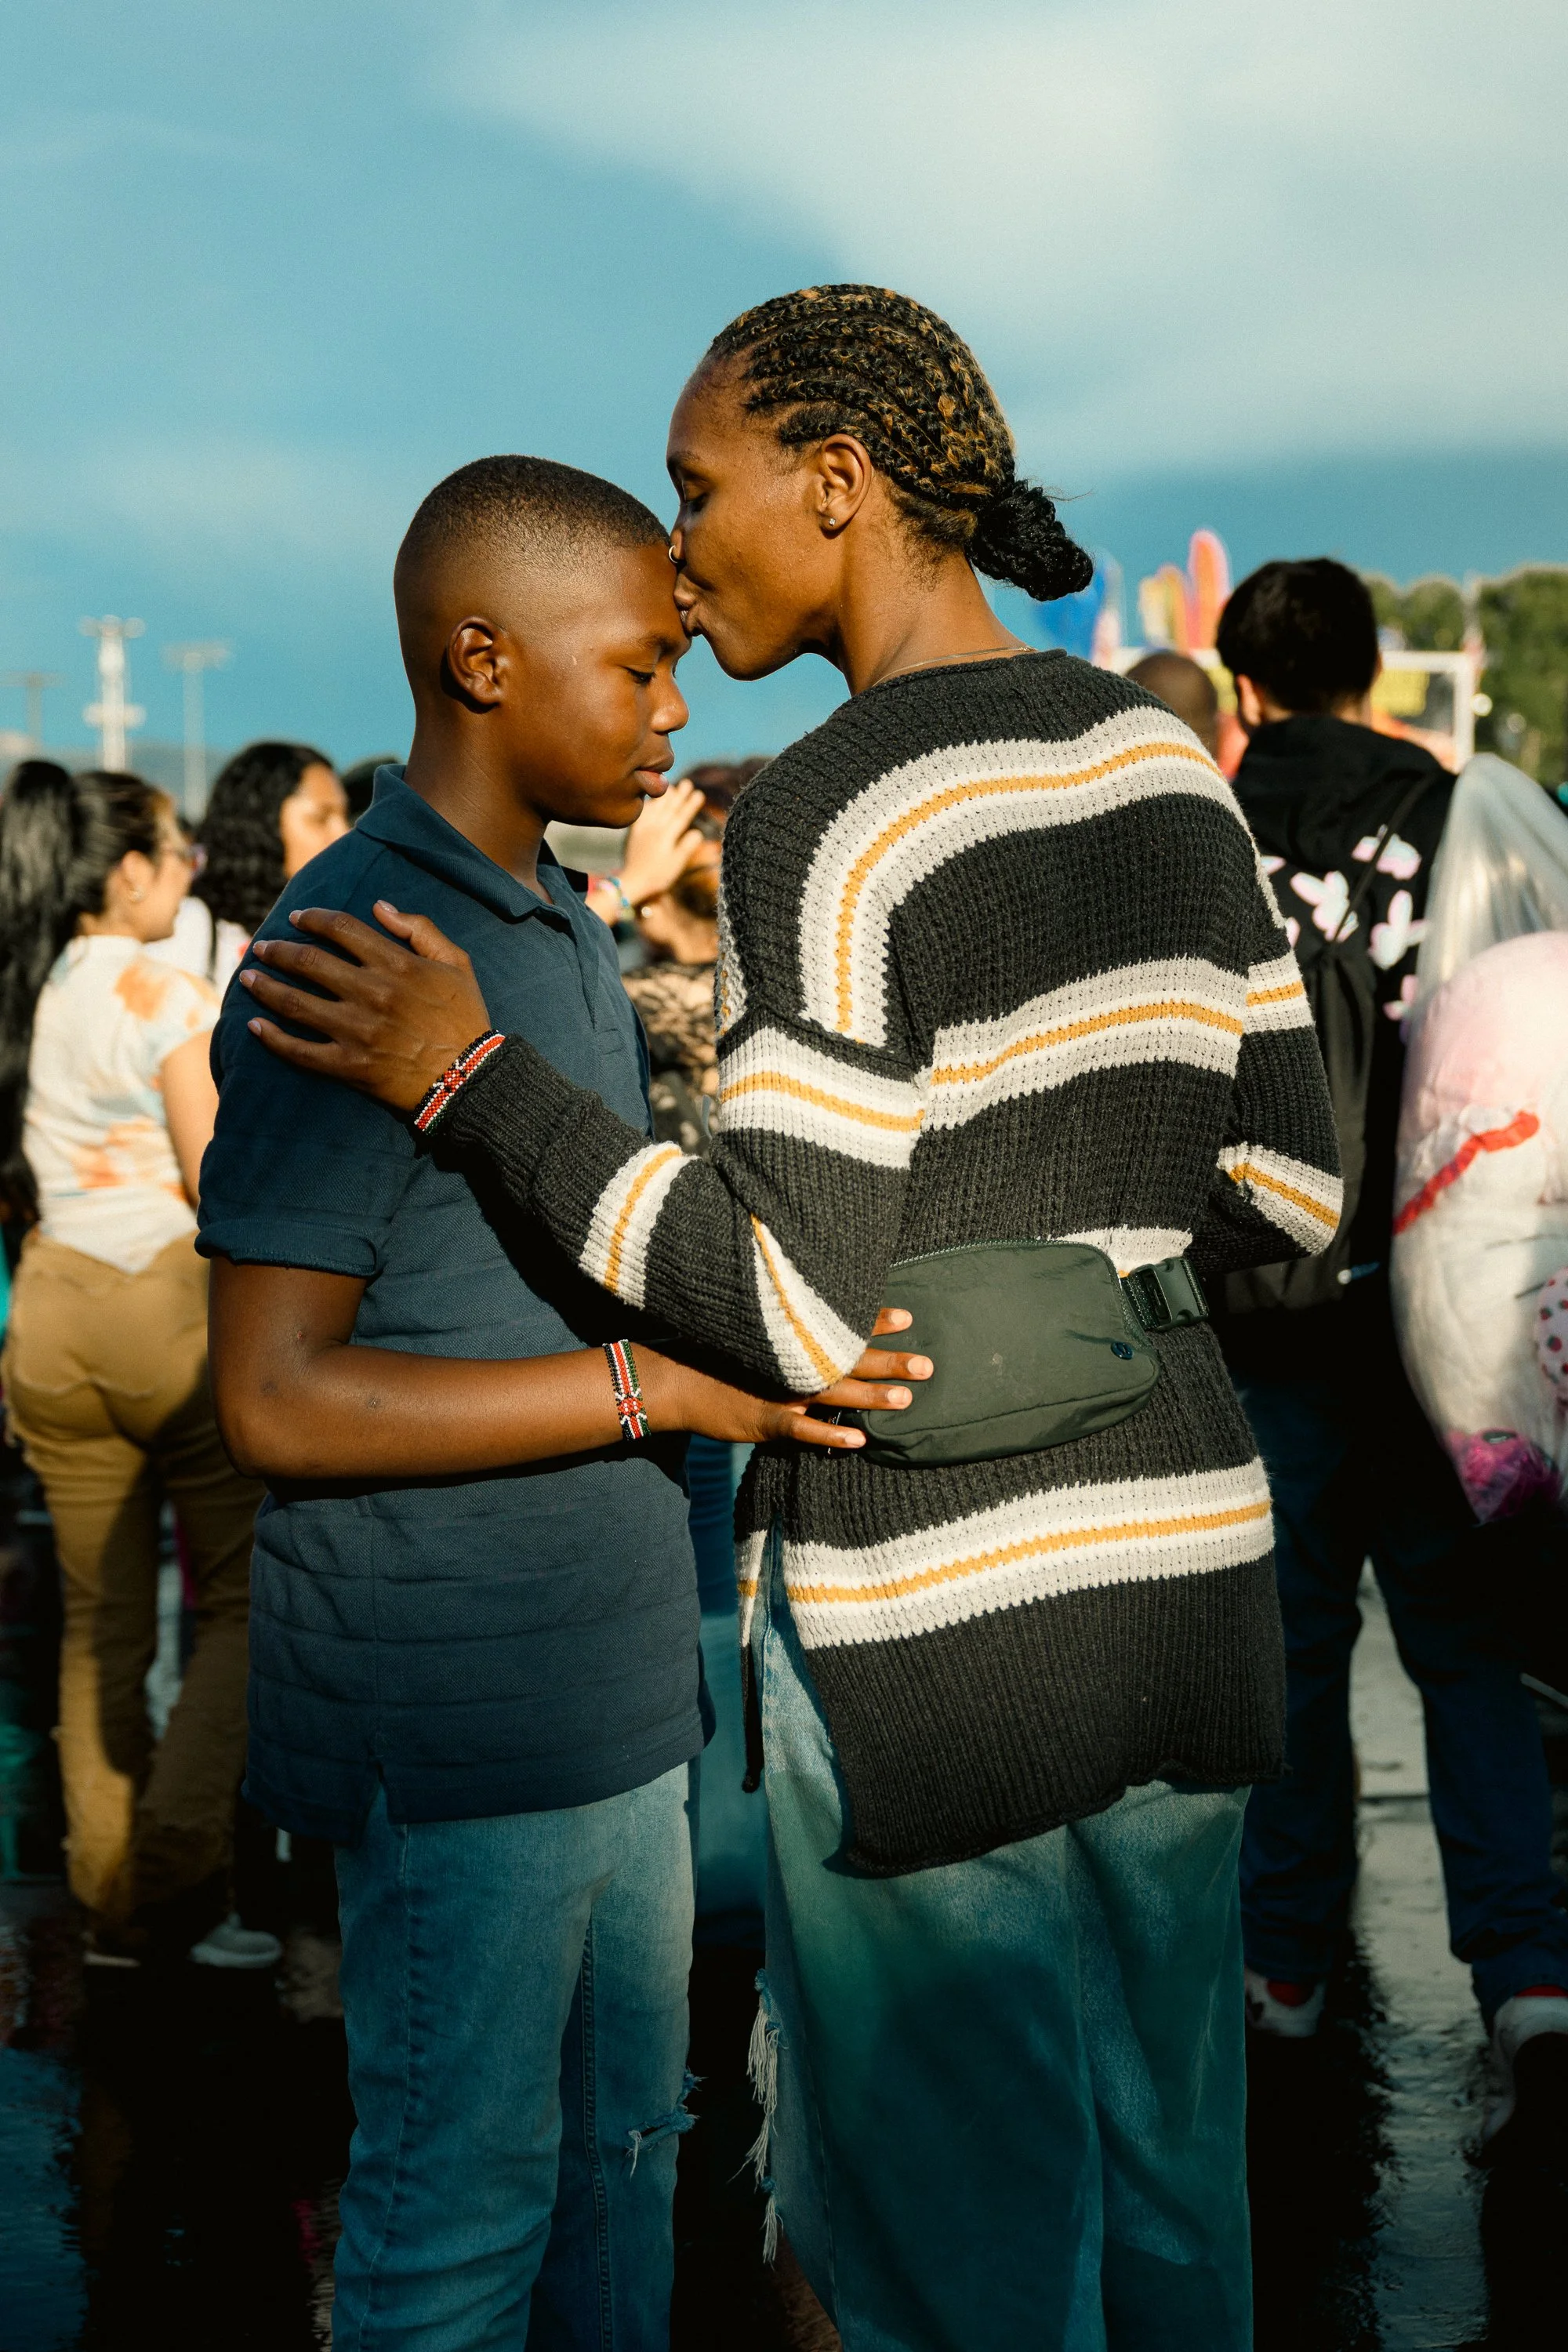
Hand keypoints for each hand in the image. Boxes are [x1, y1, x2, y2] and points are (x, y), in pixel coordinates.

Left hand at [241, 903, 491, 1108]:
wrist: (472, 1079)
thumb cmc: (466, 1019)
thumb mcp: (457, 963)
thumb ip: (420, 929)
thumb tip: (379, 906)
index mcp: (396, 965)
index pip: (342, 929)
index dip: (314, 919)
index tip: (297, 918)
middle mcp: (371, 993)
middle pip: (309, 962)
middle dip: (279, 950)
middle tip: (261, 947)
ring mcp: (357, 1031)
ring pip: (295, 1003)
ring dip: (265, 987)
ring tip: (247, 978)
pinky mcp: (349, 1066)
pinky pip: (300, 1050)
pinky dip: (272, 1038)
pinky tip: (254, 1026)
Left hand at [618, 778, 706, 908]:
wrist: (633, 882)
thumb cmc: (658, 876)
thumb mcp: (676, 865)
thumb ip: (686, 847)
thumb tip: (698, 832)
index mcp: (666, 836)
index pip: (681, 817)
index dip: (691, 805)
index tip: (699, 794)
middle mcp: (654, 829)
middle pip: (669, 809)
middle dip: (680, 796)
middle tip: (688, 783)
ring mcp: (643, 830)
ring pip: (656, 809)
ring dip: (664, 797)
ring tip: (672, 787)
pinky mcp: (635, 833)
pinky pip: (642, 814)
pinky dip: (648, 806)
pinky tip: (651, 801)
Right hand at [642, 1311, 931, 1451]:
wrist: (674, 1379)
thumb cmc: (713, 1352)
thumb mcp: (751, 1332)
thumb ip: (785, 1331)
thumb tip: (818, 1323)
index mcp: (792, 1341)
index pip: (842, 1328)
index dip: (875, 1321)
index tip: (908, 1316)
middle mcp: (792, 1364)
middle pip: (850, 1361)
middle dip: (889, 1362)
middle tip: (928, 1365)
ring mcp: (780, 1393)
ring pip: (835, 1395)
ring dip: (871, 1397)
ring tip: (907, 1400)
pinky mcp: (766, 1421)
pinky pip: (803, 1430)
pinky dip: (830, 1435)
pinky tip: (859, 1439)